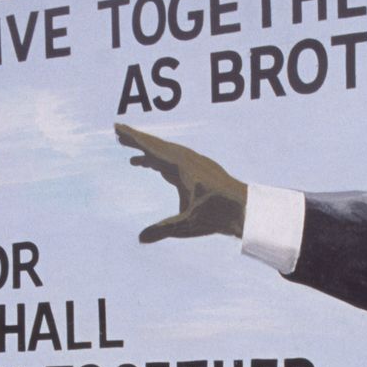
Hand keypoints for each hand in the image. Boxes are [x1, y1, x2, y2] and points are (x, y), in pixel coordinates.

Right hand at [114, 123, 246, 241]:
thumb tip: (140, 238)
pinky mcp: (201, 172)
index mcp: (183, 167)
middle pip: (158, 146)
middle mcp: (189, 160)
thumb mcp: (188, 225)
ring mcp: (196, 164)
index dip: (134, 139)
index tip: (118, 128)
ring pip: (168, 153)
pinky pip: (176, 161)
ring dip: (150, 152)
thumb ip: (163, 230)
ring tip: (133, 159)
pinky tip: (154, 168)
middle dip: (138, 140)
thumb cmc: (218, 216)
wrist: (248, 211)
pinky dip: (161, 162)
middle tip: (118, 133)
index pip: (153, 149)